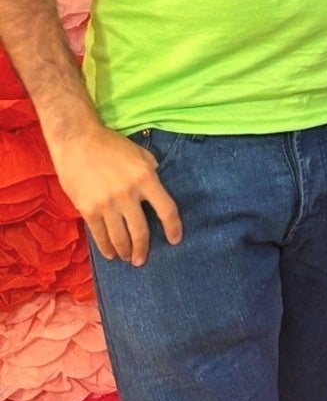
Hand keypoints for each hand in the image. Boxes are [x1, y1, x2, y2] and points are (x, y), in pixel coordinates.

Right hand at [48, 115, 181, 265]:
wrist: (77, 141)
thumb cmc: (112, 145)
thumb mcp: (141, 154)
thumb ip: (152, 173)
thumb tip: (157, 191)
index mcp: (146, 178)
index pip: (166, 209)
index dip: (173, 228)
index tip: (175, 240)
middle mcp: (128, 194)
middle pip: (141, 230)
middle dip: (143, 249)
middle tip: (143, 259)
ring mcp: (107, 204)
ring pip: (119, 237)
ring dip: (125, 251)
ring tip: (128, 258)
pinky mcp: (87, 209)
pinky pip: (99, 234)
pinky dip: (106, 247)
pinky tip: (110, 254)